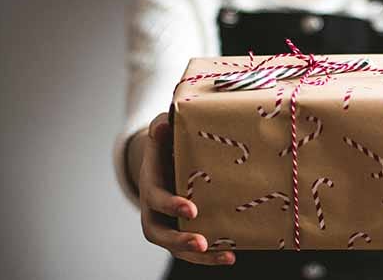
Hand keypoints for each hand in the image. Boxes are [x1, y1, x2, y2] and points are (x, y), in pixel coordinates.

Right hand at [139, 113, 235, 264]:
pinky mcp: (182, 231)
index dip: (171, 205)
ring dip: (199, 256)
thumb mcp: (162, 132)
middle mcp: (154, 210)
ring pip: (176, 248)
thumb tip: (163, 126)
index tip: (191, 209)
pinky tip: (231, 256)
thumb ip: (161, 128)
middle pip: (159, 233)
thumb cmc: (167, 144)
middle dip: (179, 240)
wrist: (165, 160)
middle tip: (201, 242)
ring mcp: (168, 224)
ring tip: (226, 256)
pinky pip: (192, 250)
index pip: (155, 199)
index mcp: (151, 185)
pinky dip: (210, 256)